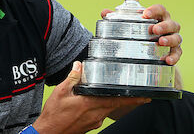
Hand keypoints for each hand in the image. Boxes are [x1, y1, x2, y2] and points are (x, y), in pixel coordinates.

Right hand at [33, 62, 149, 133]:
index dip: (133, 99)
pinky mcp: (90, 126)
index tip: (146, 97)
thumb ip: (72, 78)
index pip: (117, 100)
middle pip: (116, 105)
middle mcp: (96, 114)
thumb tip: (79, 66)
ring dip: (110, 102)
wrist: (48, 133)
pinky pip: (99, 114)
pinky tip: (91, 103)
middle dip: (127, 99)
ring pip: (107, 109)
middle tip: (139, 94)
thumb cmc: (54, 116)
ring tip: (107, 94)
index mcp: (91, 104)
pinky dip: (100, 107)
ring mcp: (94, 122)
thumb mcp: (60, 92)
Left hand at [100, 4, 181, 64]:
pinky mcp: (175, 51)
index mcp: (158, 17)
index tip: (145, 14)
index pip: (160, 9)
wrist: (153, 49)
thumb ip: (117, 18)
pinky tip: (167, 60)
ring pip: (177, 37)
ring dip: (169, 39)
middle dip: (163, 26)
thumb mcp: (131, 24)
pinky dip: (174, 56)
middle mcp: (168, 26)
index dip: (154, 10)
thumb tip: (104, 12)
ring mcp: (173, 39)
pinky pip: (178, 53)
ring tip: (160, 42)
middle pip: (171, 23)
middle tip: (154, 30)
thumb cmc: (142, 31)